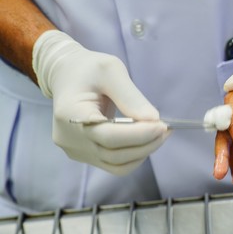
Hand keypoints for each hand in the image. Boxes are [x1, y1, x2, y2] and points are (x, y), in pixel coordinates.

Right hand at [33, 30, 168, 174]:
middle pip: (114, 155)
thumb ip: (131, 97)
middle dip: (146, 144)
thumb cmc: (88, 69)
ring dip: (143, 152)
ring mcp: (75, 150)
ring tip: (159, 134)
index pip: (108, 136)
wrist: (66, 75)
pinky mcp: (84, 155)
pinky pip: (113, 164)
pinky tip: (145, 141)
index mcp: (70, 115)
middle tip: (166, 129)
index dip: (139, 134)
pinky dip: (133, 156)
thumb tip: (153, 120)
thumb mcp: (111, 70)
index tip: (162, 125)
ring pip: (117, 165)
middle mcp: (69, 139)